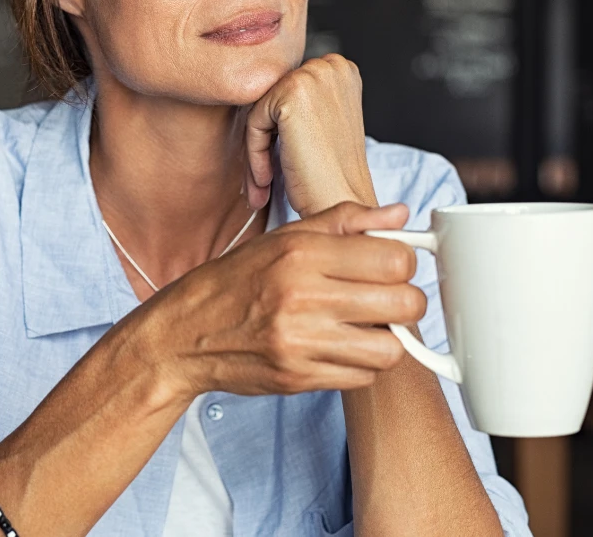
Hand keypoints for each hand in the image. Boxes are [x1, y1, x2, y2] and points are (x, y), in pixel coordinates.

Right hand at [145, 201, 423, 399]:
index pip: (393, 259)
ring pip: (390, 348)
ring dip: (387, 337)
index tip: (392, 264)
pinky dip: (362, 364)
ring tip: (366, 324)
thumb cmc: (238, 278)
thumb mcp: (286, 236)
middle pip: (403, 303)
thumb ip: (346, 221)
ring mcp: (301, 342)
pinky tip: (342, 345)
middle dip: (405, 299)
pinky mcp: (299, 378)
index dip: (403, 261)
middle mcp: (303, 296)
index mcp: (302, 252)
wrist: (187, 331)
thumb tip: (399, 215)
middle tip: (387, 296)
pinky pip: (363, 378)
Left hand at [243, 53, 375, 218]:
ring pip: (261, 110)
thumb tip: (259, 91)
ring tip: (264, 184)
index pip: (288, 90)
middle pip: (273, 98)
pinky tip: (267, 180)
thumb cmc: (332, 174)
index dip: (280, 129)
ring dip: (258, 150)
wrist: (342, 203)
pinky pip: (254, 122)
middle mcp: (331, 65)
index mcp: (341, 69)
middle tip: (266, 179)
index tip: (280, 161)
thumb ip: (301, 100)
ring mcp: (313, 76)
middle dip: (266, 139)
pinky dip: (255, 154)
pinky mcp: (292, 93)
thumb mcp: (322, 122)